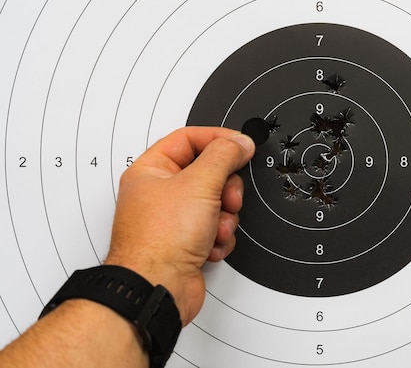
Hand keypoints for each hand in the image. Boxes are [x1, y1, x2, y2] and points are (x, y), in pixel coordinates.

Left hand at [104, 127, 254, 324]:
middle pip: (208, 173)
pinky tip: (208, 246)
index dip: (218, 139)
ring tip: (213, 228)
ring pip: (216, 203)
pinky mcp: (186, 242)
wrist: (157, 288)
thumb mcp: (199, 184)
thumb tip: (239, 142)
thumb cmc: (160, 240)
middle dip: (225, 188)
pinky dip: (219, 238)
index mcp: (152, 170)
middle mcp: (160, 193)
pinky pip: (216, 228)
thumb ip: (224, 156)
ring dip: (224, 217)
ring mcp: (174, 219)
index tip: (242, 146)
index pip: (189, 139)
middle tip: (225, 198)